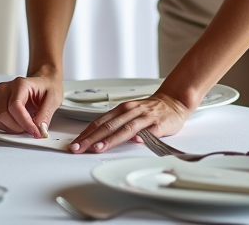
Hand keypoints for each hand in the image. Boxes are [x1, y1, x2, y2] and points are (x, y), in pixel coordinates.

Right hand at [0, 74, 61, 136]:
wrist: (43, 82)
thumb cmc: (46, 87)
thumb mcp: (53, 99)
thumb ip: (45, 115)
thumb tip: (40, 129)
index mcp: (20, 84)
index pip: (15, 106)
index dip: (24, 123)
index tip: (34, 131)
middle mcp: (5, 88)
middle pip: (2, 114)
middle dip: (18, 127)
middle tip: (31, 128)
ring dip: (10, 128)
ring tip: (24, 125)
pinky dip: (3, 127)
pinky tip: (15, 124)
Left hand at [68, 93, 192, 153]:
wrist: (173, 101)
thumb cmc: (150, 110)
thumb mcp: (129, 114)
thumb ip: (116, 124)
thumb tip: (97, 137)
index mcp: (121, 110)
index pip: (99, 122)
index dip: (86, 133)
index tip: (75, 143)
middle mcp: (130, 112)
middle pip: (108, 126)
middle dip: (91, 138)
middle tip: (78, 148)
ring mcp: (144, 117)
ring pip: (125, 129)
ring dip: (110, 139)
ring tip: (98, 148)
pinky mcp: (159, 124)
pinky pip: (150, 131)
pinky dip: (142, 136)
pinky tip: (135, 142)